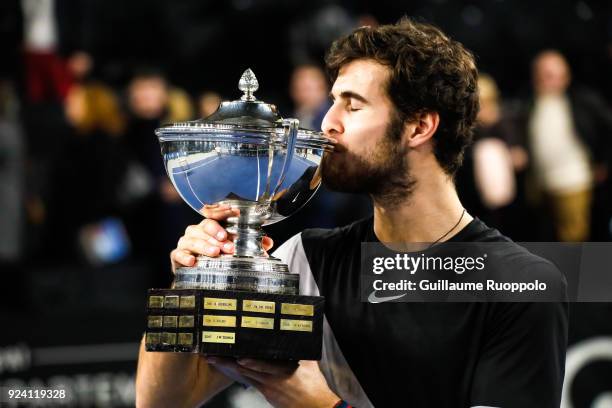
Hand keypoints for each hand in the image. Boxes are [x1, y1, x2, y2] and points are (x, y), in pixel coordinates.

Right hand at [170, 204, 273, 271]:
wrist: (197, 275)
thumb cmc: (216, 257)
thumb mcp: (234, 250)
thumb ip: (251, 245)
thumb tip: (267, 243)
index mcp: (211, 226)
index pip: (216, 215)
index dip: (224, 212)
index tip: (235, 213)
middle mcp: (197, 231)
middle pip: (205, 226)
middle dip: (217, 235)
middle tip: (228, 245)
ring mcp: (186, 242)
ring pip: (193, 239)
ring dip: (205, 245)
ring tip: (215, 252)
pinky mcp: (177, 256)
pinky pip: (179, 253)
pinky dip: (185, 256)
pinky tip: (193, 260)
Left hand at [207, 357, 339, 407]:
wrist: (316, 407)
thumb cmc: (314, 386)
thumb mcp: (309, 364)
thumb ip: (299, 350)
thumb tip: (297, 335)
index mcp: (283, 372)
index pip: (263, 366)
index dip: (250, 363)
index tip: (237, 357)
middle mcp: (272, 381)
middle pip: (246, 371)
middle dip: (227, 364)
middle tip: (212, 357)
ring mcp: (268, 390)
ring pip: (245, 377)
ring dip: (229, 369)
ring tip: (215, 361)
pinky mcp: (267, 395)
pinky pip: (250, 382)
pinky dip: (241, 375)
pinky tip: (232, 369)